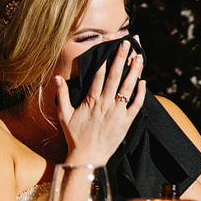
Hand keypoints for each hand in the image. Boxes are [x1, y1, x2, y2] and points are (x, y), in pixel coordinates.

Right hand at [54, 40, 145, 164]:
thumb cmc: (75, 137)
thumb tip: (57, 78)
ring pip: (128, 87)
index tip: (110, 47)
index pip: (99, 76)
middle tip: (128, 43)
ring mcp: (117, 113)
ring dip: (134, 71)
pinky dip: (140, 94)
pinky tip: (144, 82)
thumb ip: (61, 96)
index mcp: (91, 101)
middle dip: (121, 58)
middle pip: (115, 76)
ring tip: (139, 57)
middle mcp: (105, 104)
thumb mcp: (64, 115)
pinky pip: (136, 105)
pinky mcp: (126, 122)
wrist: (88, 158)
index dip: (105, 60)